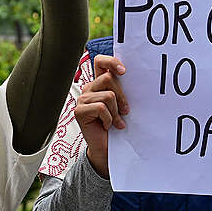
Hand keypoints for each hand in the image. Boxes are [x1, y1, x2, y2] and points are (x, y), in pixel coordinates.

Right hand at [74, 55, 126, 178]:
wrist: (107, 148)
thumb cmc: (116, 126)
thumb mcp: (121, 105)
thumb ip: (121, 91)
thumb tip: (132, 79)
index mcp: (99, 84)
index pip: (100, 62)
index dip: (111, 61)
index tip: (124, 71)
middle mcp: (89, 88)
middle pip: (108, 78)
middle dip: (122, 96)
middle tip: (125, 111)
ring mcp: (82, 99)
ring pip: (108, 95)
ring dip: (116, 112)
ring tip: (116, 122)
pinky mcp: (79, 111)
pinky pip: (101, 108)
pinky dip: (109, 119)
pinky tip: (107, 126)